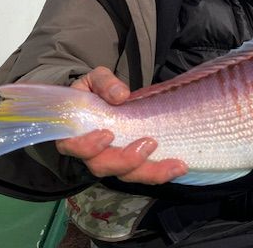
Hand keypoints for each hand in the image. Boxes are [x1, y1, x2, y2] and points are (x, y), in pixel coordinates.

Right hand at [55, 67, 187, 183]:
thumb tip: (120, 95)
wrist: (107, 98)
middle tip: (150, 143)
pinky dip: (160, 172)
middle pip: (103, 166)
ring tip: (175, 164)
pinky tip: (178, 166)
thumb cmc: (95, 90)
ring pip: (126, 175)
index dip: (88, 146)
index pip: (73, 146)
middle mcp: (91, 153)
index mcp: (75, 132)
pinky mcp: (130, 163)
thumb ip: (104, 83)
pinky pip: (142, 173)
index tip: (107, 134)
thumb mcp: (96, 78)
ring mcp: (112, 160)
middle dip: (127, 160)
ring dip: (150, 172)